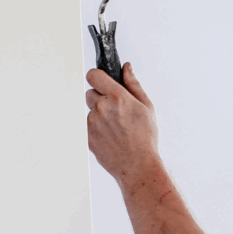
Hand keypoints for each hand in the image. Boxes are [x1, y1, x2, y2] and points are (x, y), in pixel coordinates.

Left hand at [85, 62, 159, 185]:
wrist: (137, 165)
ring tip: (115, 127)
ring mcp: (92, 122)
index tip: (102, 82)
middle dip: (100, 98)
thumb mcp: (146, 107)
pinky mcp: (86, 135)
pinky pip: (87, 125)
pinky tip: (110, 136)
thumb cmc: (145, 138)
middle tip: (115, 110)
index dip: (98, 77)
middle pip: (90, 92)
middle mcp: (101, 108)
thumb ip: (133, 84)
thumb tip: (127, 68)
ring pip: (90, 110)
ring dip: (99, 115)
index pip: (93, 75)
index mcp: (117, 97)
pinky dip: (96, 128)